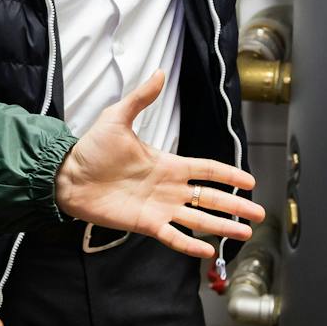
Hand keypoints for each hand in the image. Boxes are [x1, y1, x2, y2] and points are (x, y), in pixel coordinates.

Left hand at [54, 70, 261, 259]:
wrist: (66, 175)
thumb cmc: (91, 149)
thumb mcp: (117, 118)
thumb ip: (141, 98)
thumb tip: (159, 73)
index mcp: (168, 164)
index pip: (207, 169)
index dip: (229, 175)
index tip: (249, 181)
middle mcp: (169, 188)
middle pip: (211, 198)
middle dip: (236, 206)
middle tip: (260, 213)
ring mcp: (159, 208)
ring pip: (198, 219)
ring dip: (222, 227)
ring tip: (245, 233)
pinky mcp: (145, 224)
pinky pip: (173, 236)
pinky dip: (190, 245)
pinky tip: (209, 252)